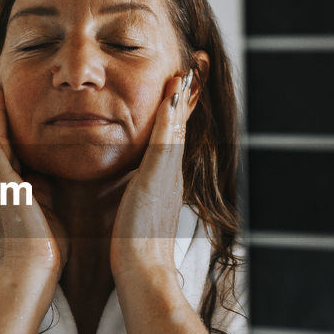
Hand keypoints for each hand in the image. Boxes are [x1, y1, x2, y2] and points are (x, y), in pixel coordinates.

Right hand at [0, 85, 67, 277]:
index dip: (10, 133)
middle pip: (0, 142)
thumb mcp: (48, 213)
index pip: (11, 154)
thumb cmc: (44, 249)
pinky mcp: (1, 183)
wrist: (33, 267)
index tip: (8, 115)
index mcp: (12, 192)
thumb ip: (46, 194)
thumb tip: (53, 181)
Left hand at [110, 71, 194, 278]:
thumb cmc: (135, 248)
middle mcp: (172, 172)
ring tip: (191, 66)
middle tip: (201, 61)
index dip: (179, 108)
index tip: (184, 81)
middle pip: (183, 123)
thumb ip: (137, 192)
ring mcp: (168, 174)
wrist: (144, 272)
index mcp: (165, 178)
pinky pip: (166, 140)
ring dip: (185, 95)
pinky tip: (172, 92)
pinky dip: (171, 115)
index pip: (172, 134)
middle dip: (191, 92)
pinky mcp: (159, 178)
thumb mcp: (136, 211)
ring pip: (178, 126)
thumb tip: (132, 185)